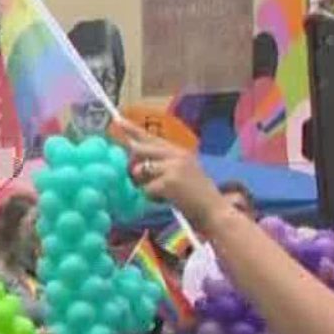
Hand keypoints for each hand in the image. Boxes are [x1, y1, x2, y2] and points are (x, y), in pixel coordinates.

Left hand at [112, 123, 227, 230]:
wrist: (215, 211)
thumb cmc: (197, 198)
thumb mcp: (183, 174)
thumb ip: (163, 166)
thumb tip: (137, 165)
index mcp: (180, 152)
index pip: (152, 138)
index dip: (133, 130)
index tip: (118, 121)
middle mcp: (177, 154)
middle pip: (142, 149)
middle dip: (132, 162)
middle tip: (133, 174)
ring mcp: (174, 166)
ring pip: (141, 170)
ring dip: (144, 185)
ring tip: (162, 194)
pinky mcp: (170, 181)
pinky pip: (146, 188)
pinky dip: (152, 198)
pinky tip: (167, 201)